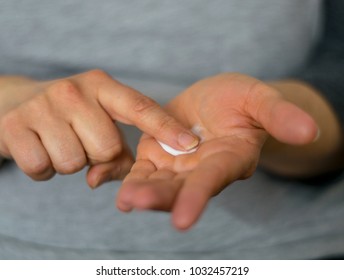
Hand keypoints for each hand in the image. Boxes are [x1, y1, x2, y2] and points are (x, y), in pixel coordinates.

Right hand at [0, 70, 198, 185]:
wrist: (15, 102)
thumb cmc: (69, 116)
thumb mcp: (97, 120)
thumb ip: (116, 152)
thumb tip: (102, 180)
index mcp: (102, 86)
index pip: (141, 108)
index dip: (166, 129)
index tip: (190, 144)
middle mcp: (74, 91)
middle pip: (108, 147)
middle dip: (98, 155)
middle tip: (82, 141)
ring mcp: (43, 106)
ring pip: (74, 163)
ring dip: (70, 163)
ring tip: (59, 142)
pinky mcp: (14, 126)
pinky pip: (43, 168)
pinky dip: (43, 169)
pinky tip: (39, 149)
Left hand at [116, 73, 317, 229]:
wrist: (215, 101)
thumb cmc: (241, 99)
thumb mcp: (260, 99)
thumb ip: (279, 115)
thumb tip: (310, 130)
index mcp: (228, 159)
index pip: (213, 182)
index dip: (198, 198)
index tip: (182, 219)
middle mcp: (201, 170)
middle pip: (180, 189)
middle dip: (159, 197)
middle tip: (136, 202)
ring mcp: (177, 166)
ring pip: (157, 182)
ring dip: (139, 190)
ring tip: (123, 198)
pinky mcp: (156, 156)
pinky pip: (139, 170)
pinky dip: (124, 176)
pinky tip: (103, 180)